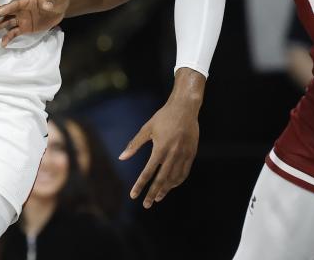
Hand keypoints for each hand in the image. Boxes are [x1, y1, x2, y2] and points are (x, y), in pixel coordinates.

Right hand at [0, 0, 68, 46]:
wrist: (60, 7)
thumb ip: (51, 1)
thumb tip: (47, 4)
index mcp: (27, 1)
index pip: (15, 4)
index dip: (8, 7)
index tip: (0, 11)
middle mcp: (21, 10)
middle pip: (7, 12)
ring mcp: (22, 19)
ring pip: (7, 23)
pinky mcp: (25, 28)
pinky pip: (14, 33)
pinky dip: (8, 38)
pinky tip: (2, 44)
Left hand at [120, 70, 203, 207]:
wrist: (185, 108)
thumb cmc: (163, 117)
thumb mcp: (147, 129)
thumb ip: (134, 144)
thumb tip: (121, 158)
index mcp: (160, 148)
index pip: (148, 172)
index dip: (140, 185)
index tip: (133, 196)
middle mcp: (172, 154)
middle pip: (162, 180)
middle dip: (153, 194)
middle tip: (146, 205)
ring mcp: (183, 155)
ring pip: (174, 178)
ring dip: (165, 190)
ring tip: (158, 197)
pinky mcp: (192, 154)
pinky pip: (184, 172)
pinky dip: (177, 181)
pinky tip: (171, 185)